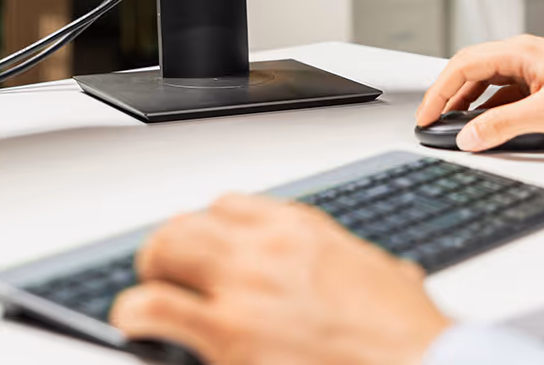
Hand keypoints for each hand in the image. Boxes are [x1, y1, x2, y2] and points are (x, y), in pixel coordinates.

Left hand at [112, 194, 449, 364]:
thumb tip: (393, 279)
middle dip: (170, 248)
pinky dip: (134, 314)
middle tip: (167, 274)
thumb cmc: (408, 336)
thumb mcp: (388, 281)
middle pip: (189, 221)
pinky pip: (153, 307)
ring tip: (145, 297)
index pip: (230, 205)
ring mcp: (246, 287)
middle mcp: (269, 247)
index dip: (210, 230)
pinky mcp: (229, 334)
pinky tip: (135, 324)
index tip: (206, 252)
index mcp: (305, 230)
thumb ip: (366, 271)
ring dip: (149, 273)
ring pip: (164, 249)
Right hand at [416, 35, 543, 151]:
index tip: (427, 113)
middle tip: (432, 120)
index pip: (464, 64)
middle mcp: (524, 55)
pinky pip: (505, 93)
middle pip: (471, 70)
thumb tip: (470, 136)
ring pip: (488, 82)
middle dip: (448, 95)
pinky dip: (490, 108)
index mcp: (520, 52)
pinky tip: (487, 126)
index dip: (439, 90)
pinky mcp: (543, 84)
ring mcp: (533, 69)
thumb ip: (503, 125)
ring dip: (468, 102)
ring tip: (454, 126)